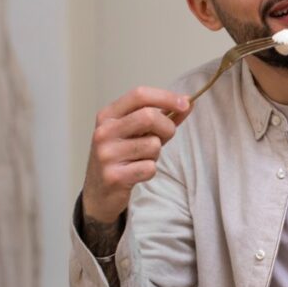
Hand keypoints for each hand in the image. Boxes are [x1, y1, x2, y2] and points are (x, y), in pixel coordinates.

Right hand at [82, 87, 190, 222]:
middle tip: (165, 138)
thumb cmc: (123, 156)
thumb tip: (188, 101)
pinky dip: (150, 171)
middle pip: (149, 116)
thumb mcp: (138, 132)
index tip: (186, 103)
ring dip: (156, 153)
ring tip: (142, 158)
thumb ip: (162, 116)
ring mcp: (106, 154)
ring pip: (153, 144)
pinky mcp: (113, 176)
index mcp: (108, 115)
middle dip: (167, 128)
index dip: (166, 97)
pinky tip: (136, 173)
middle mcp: (104, 131)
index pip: (139, 95)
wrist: (99, 191)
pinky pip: (150, 167)